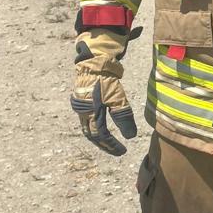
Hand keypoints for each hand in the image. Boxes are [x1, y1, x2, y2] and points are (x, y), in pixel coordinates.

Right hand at [71, 30, 137, 155]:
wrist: (95, 61)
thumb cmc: (106, 79)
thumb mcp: (118, 98)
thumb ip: (123, 117)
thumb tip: (131, 137)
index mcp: (90, 113)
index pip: (101, 136)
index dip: (112, 145)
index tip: (123, 151)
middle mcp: (82, 112)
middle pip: (92, 135)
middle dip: (104, 145)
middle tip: (116, 151)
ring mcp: (80, 106)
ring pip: (88, 127)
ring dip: (98, 137)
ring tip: (110, 142)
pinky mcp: (81, 101)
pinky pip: (87, 119)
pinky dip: (95, 126)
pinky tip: (103, 127)